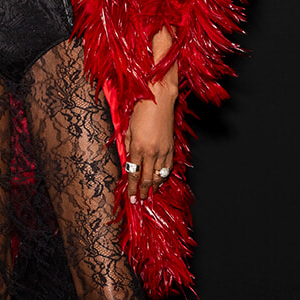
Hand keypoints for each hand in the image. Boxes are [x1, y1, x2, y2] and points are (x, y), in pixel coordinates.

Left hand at [123, 87, 175, 203]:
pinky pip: (168, 167)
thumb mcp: (128, 128)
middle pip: (146, 178)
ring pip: (159, 175)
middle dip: (142, 192)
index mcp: (138, 147)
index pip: (133, 173)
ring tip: (149, 194)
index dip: (132, 188)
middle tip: (139, 201)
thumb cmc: (140, 110)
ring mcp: (163, 150)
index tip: (131, 197)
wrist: (159, 98)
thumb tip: (127, 160)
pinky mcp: (171, 147)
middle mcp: (151, 152)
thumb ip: (127, 146)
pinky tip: (160, 180)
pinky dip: (164, 176)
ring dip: (154, 187)